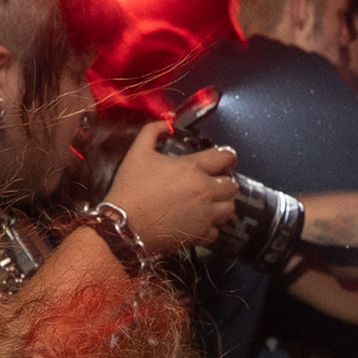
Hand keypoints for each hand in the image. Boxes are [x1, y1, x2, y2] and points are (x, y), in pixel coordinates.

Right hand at [107, 135, 239, 254]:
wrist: (124, 225)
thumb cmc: (131, 188)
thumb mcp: (138, 152)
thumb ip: (152, 132)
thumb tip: (167, 122)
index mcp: (193, 168)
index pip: (226, 157)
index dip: (226, 156)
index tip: (221, 159)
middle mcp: (205, 191)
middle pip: (233, 185)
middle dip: (225, 182)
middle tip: (212, 182)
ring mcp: (205, 215)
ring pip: (230, 208)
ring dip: (222, 204)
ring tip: (209, 202)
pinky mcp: (200, 235)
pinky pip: (217, 231)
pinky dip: (211, 226)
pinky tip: (198, 221)